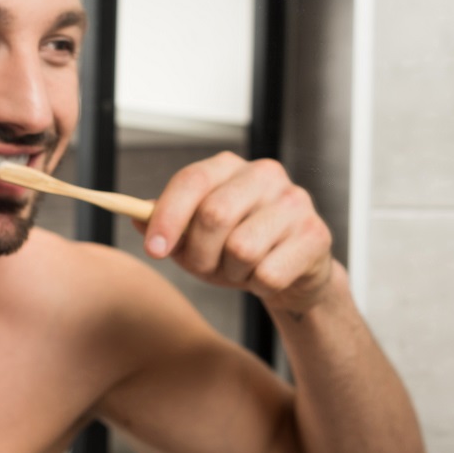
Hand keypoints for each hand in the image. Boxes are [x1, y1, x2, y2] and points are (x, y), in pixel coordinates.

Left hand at [141, 152, 334, 314]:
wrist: (292, 272)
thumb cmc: (237, 247)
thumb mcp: (194, 236)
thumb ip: (165, 223)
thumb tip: (136, 215)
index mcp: (228, 167)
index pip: (192, 181)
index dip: (168, 217)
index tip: (154, 249)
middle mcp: (264, 175)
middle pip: (214, 215)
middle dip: (199, 253)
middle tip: (204, 267)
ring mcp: (295, 202)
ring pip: (242, 249)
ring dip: (232, 272)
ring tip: (241, 269)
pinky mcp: (317, 234)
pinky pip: (269, 273)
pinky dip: (259, 285)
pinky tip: (267, 276)